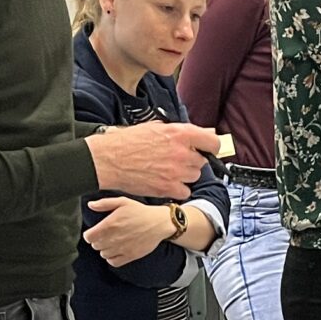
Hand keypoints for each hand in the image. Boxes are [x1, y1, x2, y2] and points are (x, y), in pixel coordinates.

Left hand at [83, 196, 175, 267]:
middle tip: (104, 236)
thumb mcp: (122, 201)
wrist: (159, 223)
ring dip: (105, 249)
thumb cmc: (141, 212)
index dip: (89, 234)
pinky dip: (112, 258)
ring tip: (111, 243)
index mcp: (109, 224)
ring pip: (103, 254)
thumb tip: (90, 205)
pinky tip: (116, 251)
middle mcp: (114, 238)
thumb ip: (104, 203)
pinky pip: (113, 262)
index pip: (89, 237)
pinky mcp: (130, 256)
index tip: (93, 232)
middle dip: (97, 241)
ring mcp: (121, 248)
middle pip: (95, 246)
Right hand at [89, 120, 216, 198]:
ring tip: (166, 170)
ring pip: (194, 176)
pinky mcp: (168, 188)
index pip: (212, 141)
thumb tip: (200, 133)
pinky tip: (164, 182)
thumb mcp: (155, 128)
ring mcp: (176, 172)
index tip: (207, 149)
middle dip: (192, 160)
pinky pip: (184, 191)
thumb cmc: (126, 142)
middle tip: (175, 159)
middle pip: (202, 161)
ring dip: (184, 174)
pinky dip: (177, 189)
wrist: (108, 160)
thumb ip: (180, 131)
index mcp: (179, 134)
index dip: (211, 146)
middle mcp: (182, 153)